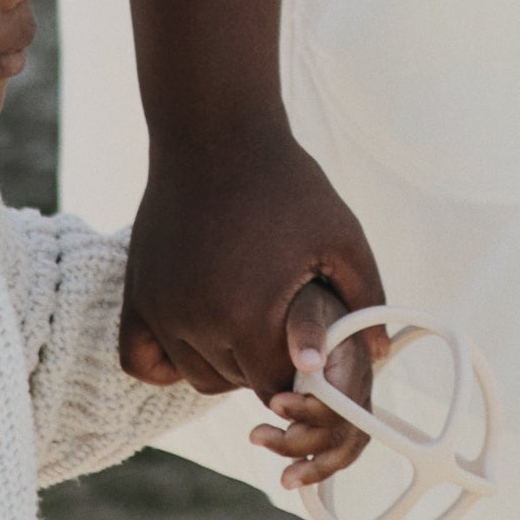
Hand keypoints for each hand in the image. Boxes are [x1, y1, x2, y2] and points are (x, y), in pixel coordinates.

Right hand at [122, 121, 387, 488]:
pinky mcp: (138, 295)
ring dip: (223, 363)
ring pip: (195, 374)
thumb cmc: (286, 183)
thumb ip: (366, 297)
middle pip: (235, 383)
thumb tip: (381, 352)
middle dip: (264, 365)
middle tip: (285, 328)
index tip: (311, 348)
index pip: (276, 384)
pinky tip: (197, 336)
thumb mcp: (341, 235)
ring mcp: (162, 311)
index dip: (299, 373)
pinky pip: (141, 361)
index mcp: (250, 316)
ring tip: (251, 325)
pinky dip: (166, 363)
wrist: (217, 135)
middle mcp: (198, 323)